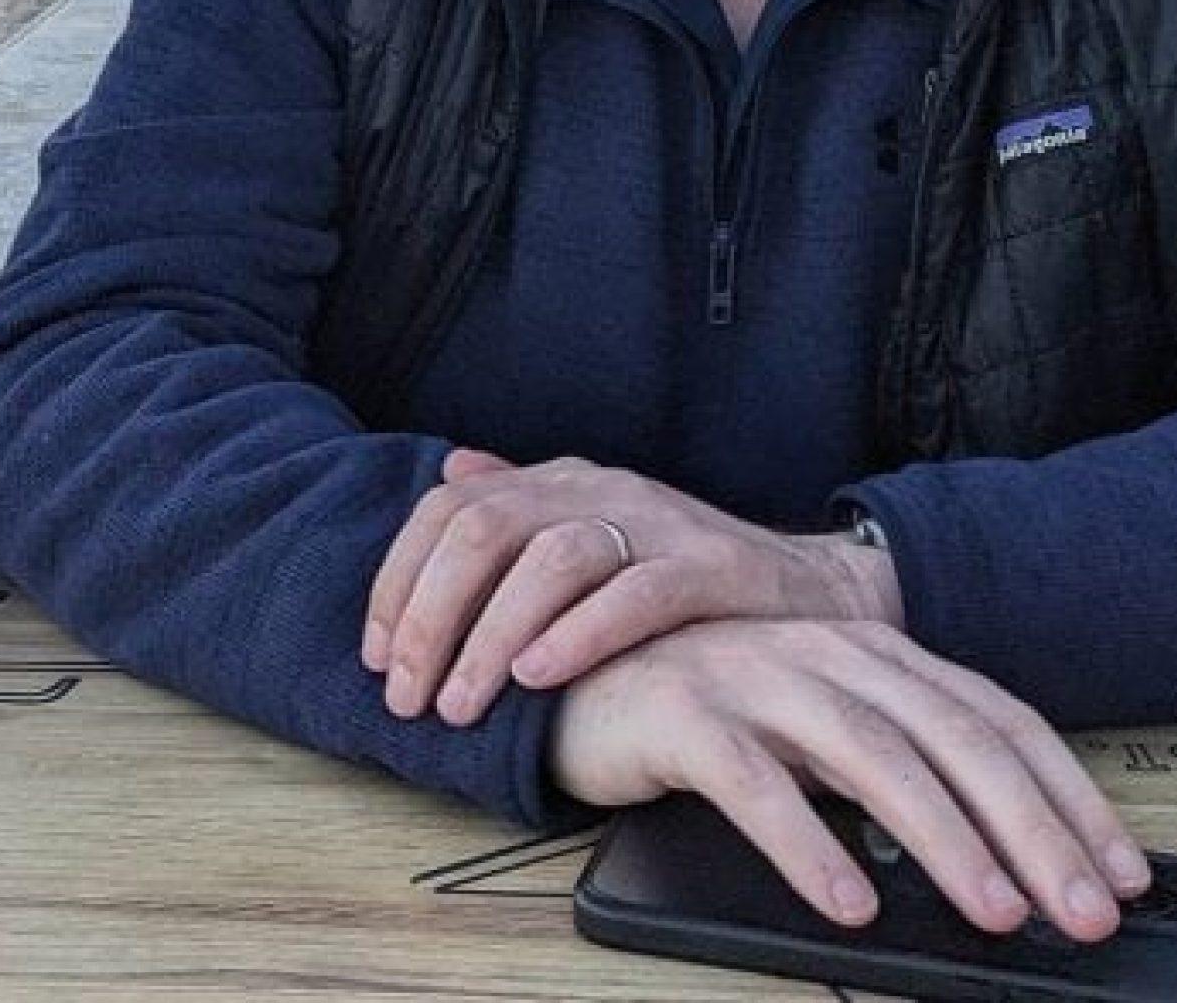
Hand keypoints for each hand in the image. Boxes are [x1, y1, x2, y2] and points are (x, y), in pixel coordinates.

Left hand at [362, 450, 901, 724]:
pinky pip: (634, 593)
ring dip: (493, 636)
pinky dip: (579, 634)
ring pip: (552, 560)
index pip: (451, 509)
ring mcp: (655, 523)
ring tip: (464, 703)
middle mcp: (600, 488)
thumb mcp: (591, 531)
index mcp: (562, 480)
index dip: (398, 580)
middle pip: (488, 530)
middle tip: (408, 697)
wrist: (802, 591)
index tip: (374, 657)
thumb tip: (450, 474)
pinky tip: (539, 675)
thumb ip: (521, 505)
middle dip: (432, 617)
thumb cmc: (678, 577)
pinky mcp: (707, 568)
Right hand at [549, 617, 1150, 941]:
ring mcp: (760, 677)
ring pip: (874, 758)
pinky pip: (757, 784)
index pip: (999, 722)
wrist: (578, 665)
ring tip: (996, 913)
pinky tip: (849, 905)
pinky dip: (809, 846)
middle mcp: (833, 654)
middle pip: (955, 740)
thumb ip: (900, 776)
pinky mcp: (688, 714)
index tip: (1122, 873)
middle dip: (1032, 830)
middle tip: (1083, 914)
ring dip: (946, 841)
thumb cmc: (717, 709)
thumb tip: (1003, 868)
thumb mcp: (824, 731)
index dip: (1069, 795)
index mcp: (880, 655)